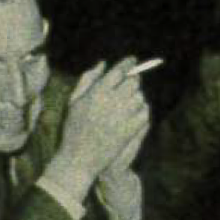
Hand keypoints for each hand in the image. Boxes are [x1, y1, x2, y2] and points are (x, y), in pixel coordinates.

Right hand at [49, 58, 152, 201]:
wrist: (79, 158)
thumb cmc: (74, 128)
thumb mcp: (75, 101)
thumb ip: (88, 79)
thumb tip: (103, 63)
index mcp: (97, 92)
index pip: (118, 71)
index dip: (127, 64)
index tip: (132, 60)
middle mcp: (111, 101)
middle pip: (132, 82)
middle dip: (133, 80)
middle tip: (132, 81)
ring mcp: (122, 116)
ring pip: (140, 97)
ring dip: (137, 97)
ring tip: (128, 102)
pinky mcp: (130, 130)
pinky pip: (144, 114)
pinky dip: (142, 112)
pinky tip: (133, 116)